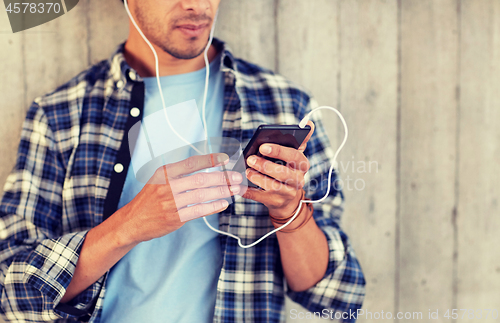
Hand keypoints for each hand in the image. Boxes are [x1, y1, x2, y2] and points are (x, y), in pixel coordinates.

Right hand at [116, 153, 242, 243]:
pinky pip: (198, 211)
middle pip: (201, 179)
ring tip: (235, 190)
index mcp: (164, 173)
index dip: (211, 160)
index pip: (192, 163)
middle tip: (237, 178)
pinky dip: (212, 207)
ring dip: (222, 192)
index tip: (226, 159)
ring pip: (202, 195)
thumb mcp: (159, 179)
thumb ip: (180, 173)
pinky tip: (223, 204)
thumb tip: (207, 167)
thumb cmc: (150, 199)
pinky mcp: (174, 218)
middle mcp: (167, 186)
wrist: (132, 221)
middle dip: (223, 178)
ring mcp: (170, 202)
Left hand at [242, 121, 314, 218]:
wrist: (288, 200)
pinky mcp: (275, 202)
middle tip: (250, 158)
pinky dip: (249, 191)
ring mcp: (287, 193)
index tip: (263, 146)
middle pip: (283, 173)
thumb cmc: (288, 170)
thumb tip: (309, 122)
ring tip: (247, 170)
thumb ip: (300, 139)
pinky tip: (240, 185)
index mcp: (302, 165)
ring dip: (257, 177)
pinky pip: (260, 197)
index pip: (293, 156)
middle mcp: (298, 180)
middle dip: (264, 165)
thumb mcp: (295, 156)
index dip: (278, 151)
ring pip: (273, 186)